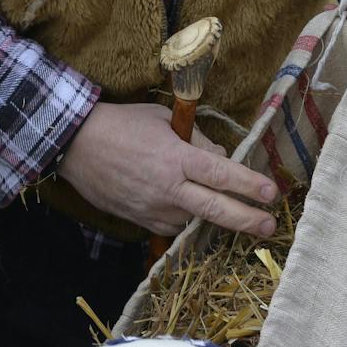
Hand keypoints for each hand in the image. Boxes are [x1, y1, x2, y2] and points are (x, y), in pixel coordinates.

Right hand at [57, 101, 278, 238]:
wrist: (75, 145)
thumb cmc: (121, 124)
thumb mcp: (162, 119)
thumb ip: (195, 140)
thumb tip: (222, 158)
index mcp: (174, 157)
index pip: (220, 173)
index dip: (248, 184)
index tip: (271, 193)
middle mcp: (167, 188)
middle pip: (215, 209)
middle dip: (246, 219)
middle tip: (269, 226)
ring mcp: (153, 208)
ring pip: (194, 221)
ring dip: (213, 217)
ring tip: (230, 212)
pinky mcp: (140, 221)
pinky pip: (172, 225)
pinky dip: (186, 218)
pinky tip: (190, 208)